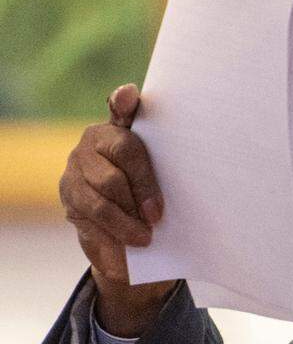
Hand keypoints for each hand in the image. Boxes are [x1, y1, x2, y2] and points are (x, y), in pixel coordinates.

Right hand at [58, 83, 176, 335]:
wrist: (130, 245)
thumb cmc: (156, 204)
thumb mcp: (169, 185)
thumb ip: (171, 160)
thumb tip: (172, 139)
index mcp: (119, 129)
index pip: (122, 113)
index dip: (125, 104)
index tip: (131, 97)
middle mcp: (93, 143)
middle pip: (120, 158)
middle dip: (142, 189)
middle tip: (158, 216)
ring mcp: (76, 169)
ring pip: (102, 193)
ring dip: (126, 220)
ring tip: (145, 238)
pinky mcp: (70, 199)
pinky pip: (90, 218)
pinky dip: (111, 234)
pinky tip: (126, 246)